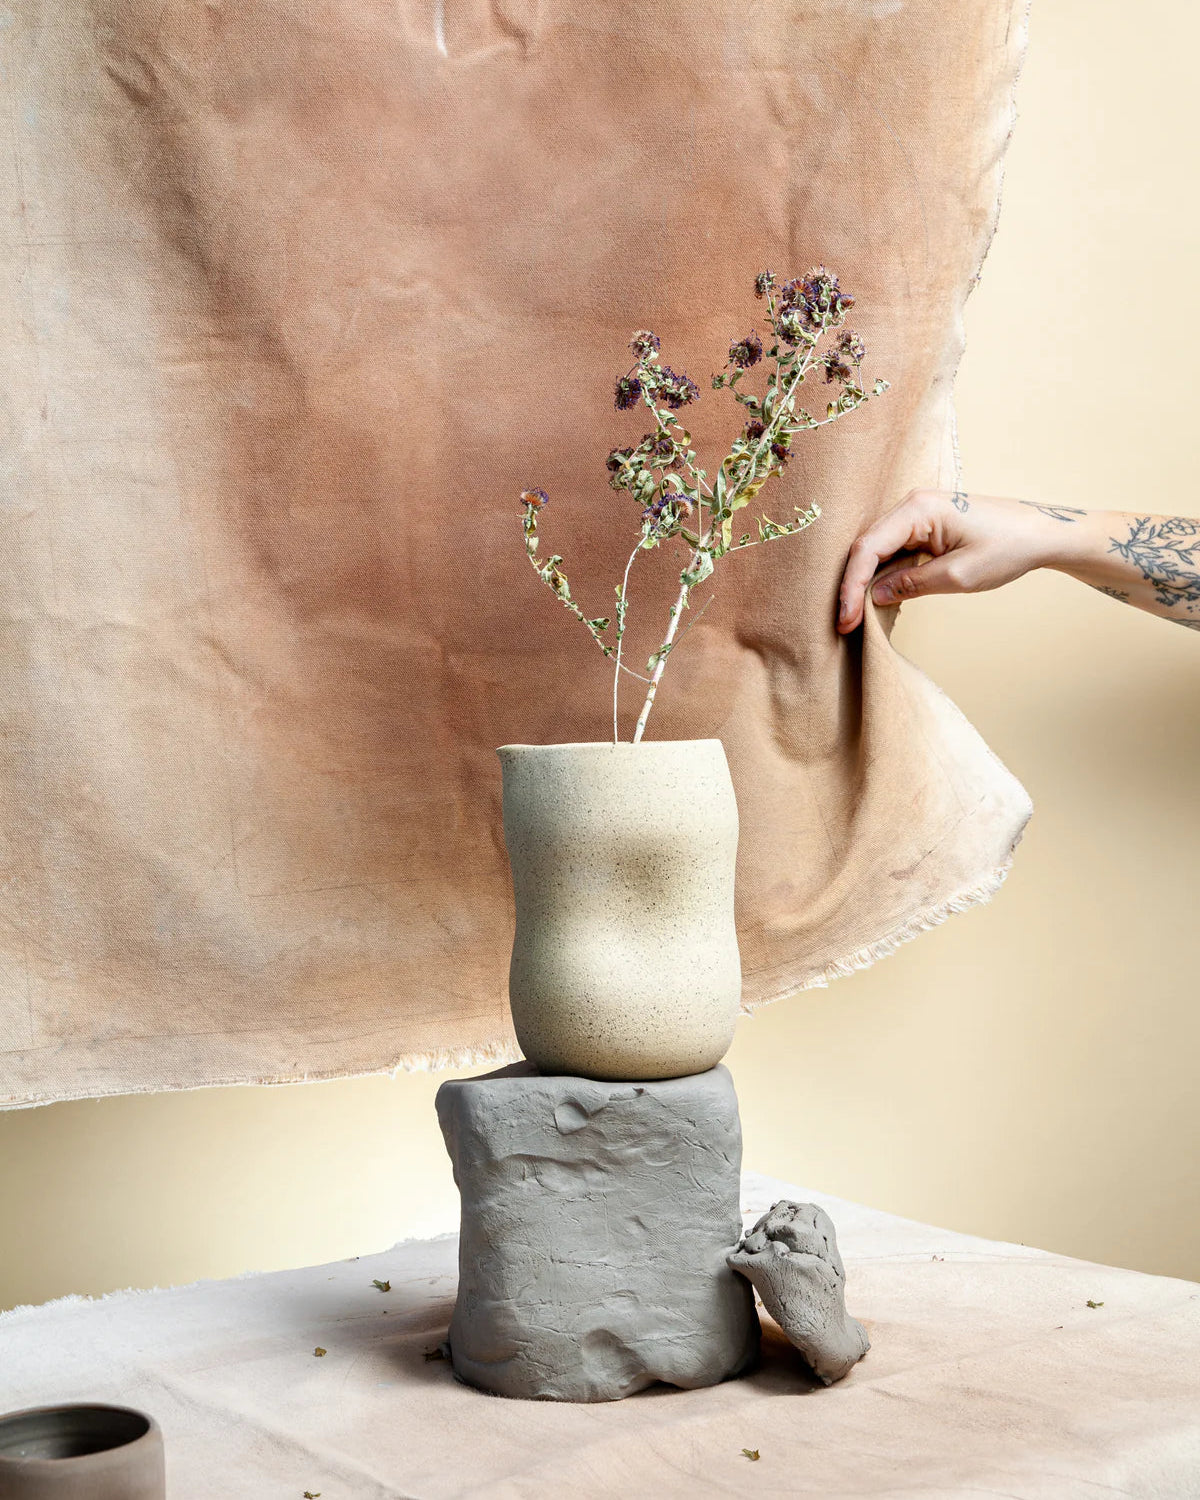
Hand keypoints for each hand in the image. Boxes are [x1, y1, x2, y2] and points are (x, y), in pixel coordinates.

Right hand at [837, 488, 1068, 633]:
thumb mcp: (957, 575)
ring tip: (856, 615)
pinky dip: (882, 573)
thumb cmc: (1007, 547)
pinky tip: (877, 597)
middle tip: (845, 623)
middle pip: (866, 546)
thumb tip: (874, 596)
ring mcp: (917, 512)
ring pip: (876, 549)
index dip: (851, 586)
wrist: (1041, 533)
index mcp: (918, 508)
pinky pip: (893, 549)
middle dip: (852, 586)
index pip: (867, 548)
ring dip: (864, 581)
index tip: (846, 620)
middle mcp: (912, 503)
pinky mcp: (925, 524)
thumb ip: (911, 584)